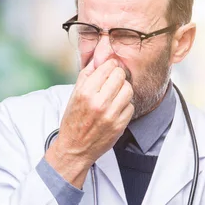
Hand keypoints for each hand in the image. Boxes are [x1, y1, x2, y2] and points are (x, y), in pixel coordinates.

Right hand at [45, 58, 133, 187]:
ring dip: (124, 90)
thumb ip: (88, 74)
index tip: (110, 69)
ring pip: (128, 90)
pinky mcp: (120, 125)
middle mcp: (98, 103)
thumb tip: (102, 56)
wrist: (75, 148)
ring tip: (116, 94)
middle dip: (118, 76)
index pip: (108, 67)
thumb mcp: (75, 94)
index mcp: (85, 92)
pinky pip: (130, 106)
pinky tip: (116, 108)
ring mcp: (111, 115)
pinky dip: (125, 105)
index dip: (111, 66)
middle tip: (113, 81)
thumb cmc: (74, 119)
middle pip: (121, 76)